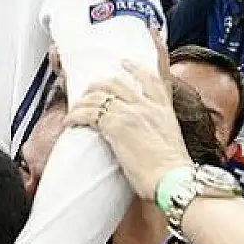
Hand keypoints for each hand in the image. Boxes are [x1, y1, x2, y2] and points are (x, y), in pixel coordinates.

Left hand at [63, 44, 189, 199]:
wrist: (174, 180)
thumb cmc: (172, 170)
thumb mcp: (171, 141)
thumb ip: (158, 131)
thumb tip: (145, 139)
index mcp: (163, 109)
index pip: (150, 79)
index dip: (134, 69)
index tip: (124, 63)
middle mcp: (147, 106)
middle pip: (115, 83)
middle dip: (97, 86)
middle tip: (87, 93)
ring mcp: (131, 113)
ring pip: (98, 95)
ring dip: (82, 101)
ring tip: (74, 109)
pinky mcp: (116, 126)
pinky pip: (88, 113)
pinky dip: (75, 116)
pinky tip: (70, 122)